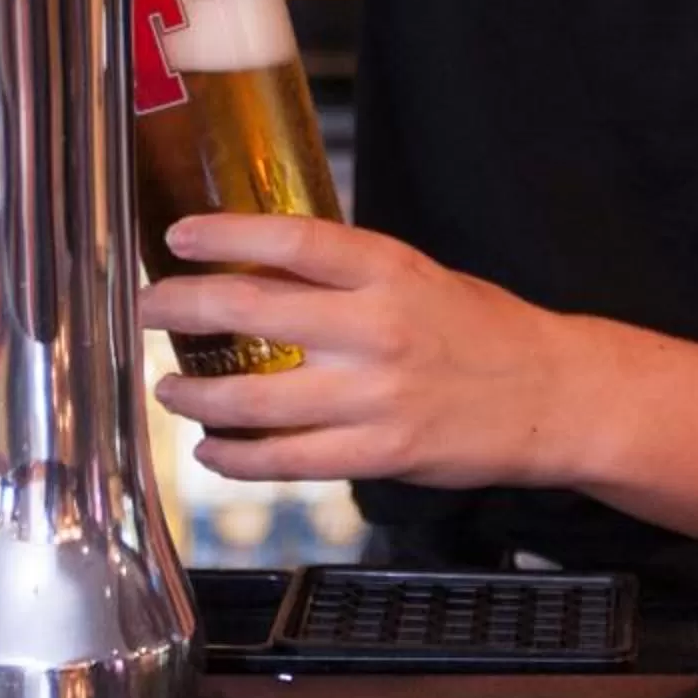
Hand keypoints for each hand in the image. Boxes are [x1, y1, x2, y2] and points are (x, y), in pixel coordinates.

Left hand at [141, 214, 590, 489]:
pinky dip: (237, 458)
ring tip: (169, 391)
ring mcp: (378, 396)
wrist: (550, 394)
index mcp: (389, 270)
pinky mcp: (381, 453)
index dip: (225, 236)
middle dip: (184, 310)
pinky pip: (288, 461)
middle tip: (146, 310)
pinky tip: (214, 450)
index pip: (291, 242)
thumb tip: (259, 268)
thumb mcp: (416, 277)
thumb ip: (346, 277)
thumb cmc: (479, 328)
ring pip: (257, 400)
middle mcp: (379, 327)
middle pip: (256, 313)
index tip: (178, 237)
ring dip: (196, 396)